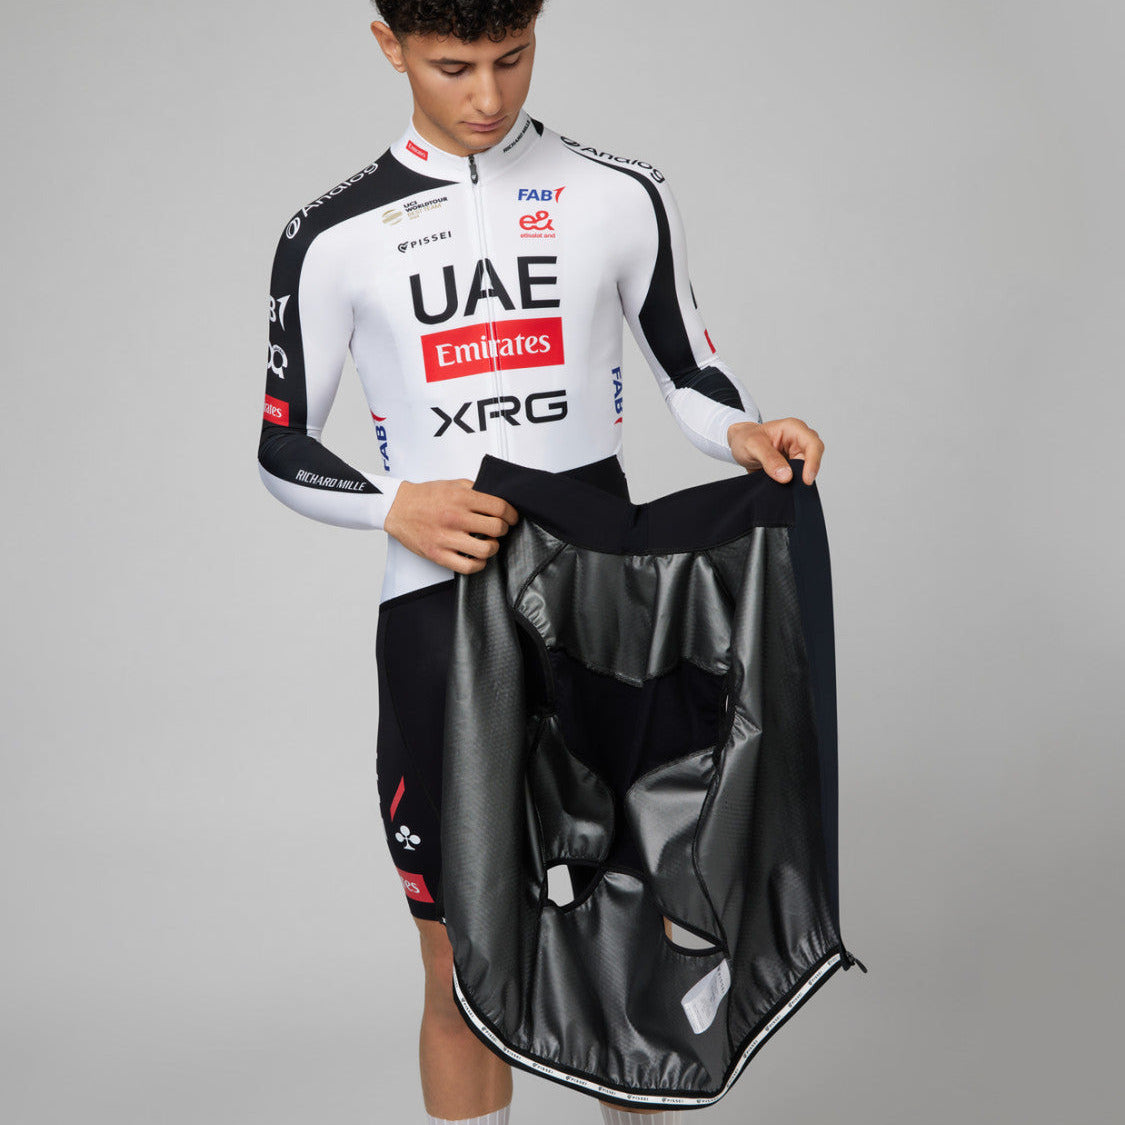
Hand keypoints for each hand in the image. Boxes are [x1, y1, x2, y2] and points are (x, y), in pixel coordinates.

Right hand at [383, 478, 519, 574]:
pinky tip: (477, 557)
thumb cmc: (425, 497)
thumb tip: (497, 498)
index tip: (512, 518)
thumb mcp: (453, 484)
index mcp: (461, 498)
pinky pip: (468, 566)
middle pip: (497, 528)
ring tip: (488, 543)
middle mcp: (455, 518)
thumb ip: (475, 490)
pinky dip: (479, 564)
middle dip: (503, 530)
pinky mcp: (438, 554)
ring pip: (485, 549)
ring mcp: (446, 538)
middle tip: (499, 530)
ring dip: (492, 547)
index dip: (512, 514)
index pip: (499, 508)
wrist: (397, 508)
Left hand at [726, 418, 823, 484]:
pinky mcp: (792, 466)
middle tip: (790, 487)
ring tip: (780, 486)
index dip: (813, 463)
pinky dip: (790, 484)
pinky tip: (780, 487)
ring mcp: (797, 454)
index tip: (806, 480)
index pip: (813, 445)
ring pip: (805, 470)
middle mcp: (799, 440)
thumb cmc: (745, 438)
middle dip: (803, 474)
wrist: (737, 444)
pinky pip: (797, 477)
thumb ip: (769, 459)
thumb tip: (787, 476)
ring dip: (796, 480)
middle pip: (812, 459)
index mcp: (794, 429)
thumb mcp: (753, 445)